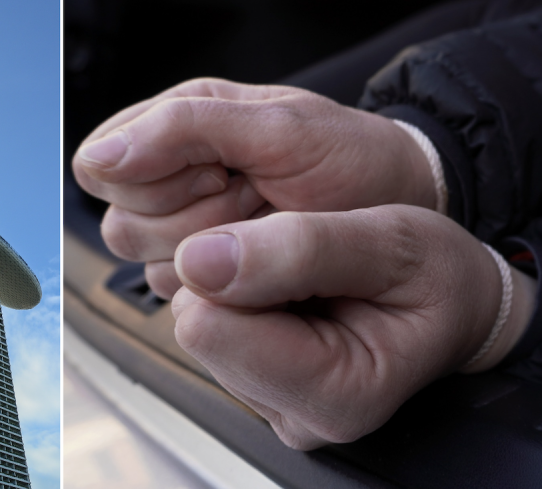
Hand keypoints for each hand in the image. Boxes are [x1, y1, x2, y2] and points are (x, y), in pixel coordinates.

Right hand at [72, 78, 436, 297]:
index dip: (156, 178)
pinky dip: (226, 284)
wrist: (404, 210)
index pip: (101, 167)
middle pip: (120, 225)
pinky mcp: (206, 278)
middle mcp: (170, 179)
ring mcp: (187, 233)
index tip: (222, 172)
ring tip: (266, 224)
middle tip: (254, 197)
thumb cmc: (352, 158)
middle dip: (191, 218)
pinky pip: (181, 296)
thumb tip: (97, 158)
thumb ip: (184, 128)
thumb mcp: (280, 127)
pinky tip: (264, 256)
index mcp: (176, 123)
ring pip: (149, 267)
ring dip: (213, 252)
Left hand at [170, 205, 534, 449]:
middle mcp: (295, 415)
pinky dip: (242, 298)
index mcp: (335, 393)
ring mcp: (271, 405)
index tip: (291, 248)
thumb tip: (197, 260)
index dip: (235, 267)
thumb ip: (300, 249)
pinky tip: (293, 296)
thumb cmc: (438, 278)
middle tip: (307, 266)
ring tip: (308, 281)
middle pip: (197, 326)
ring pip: (199, 323)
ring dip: (240, 286)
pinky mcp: (254, 387)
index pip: (208, 327)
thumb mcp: (392, 239)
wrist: (457, 303)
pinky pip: (211, 326)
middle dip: (236, 279)